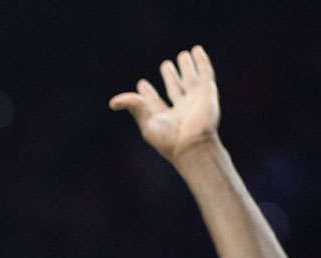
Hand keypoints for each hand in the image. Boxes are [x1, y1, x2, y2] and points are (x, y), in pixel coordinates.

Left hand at [109, 46, 220, 163]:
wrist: (193, 144)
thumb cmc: (168, 139)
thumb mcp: (147, 121)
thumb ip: (133, 107)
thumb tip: (113, 102)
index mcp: (164, 118)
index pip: (154, 102)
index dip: (148, 94)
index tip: (141, 84)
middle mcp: (180, 109)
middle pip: (175, 89)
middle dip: (170, 77)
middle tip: (165, 65)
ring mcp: (195, 100)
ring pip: (191, 80)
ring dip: (187, 67)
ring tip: (184, 54)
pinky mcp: (208, 93)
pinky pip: (205, 74)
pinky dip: (202, 62)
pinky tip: (198, 51)